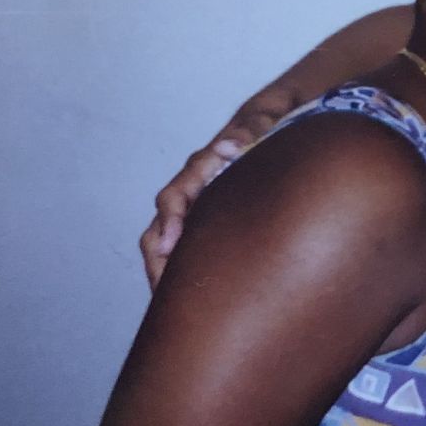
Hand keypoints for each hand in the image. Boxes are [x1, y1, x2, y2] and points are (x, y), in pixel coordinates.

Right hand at [141, 86, 299, 286]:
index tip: (169, 243)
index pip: (176, 196)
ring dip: (165, 270)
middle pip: (161, 226)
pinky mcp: (205, 221)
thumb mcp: (262, 121)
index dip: (171, 219)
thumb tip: (229, 146)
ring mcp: (196, 207)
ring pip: (165, 242)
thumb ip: (249, 130)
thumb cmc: (266, 126)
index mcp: (202, 168)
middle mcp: (192, 189)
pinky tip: (191, 296)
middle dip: (159, 257)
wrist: (266, 125)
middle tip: (164, 289)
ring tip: (171, 303)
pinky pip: (184, 248)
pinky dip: (181, 270)